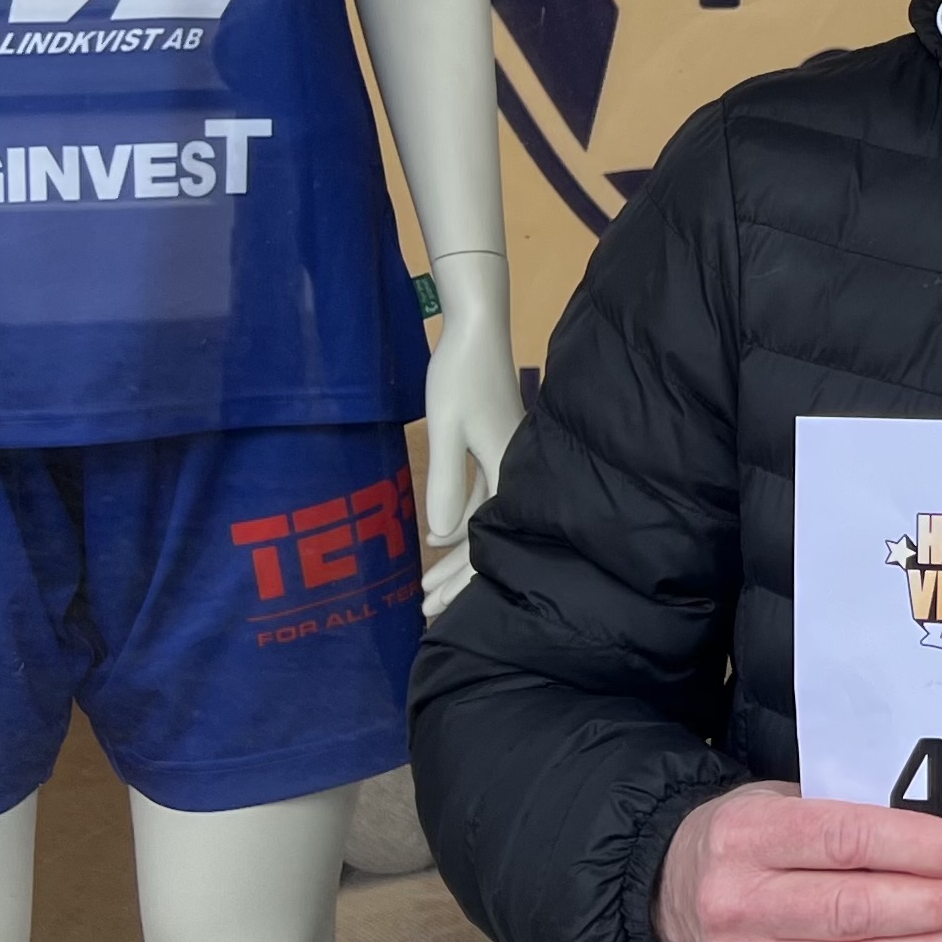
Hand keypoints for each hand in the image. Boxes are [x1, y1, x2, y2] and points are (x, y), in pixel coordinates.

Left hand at [415, 252, 521, 613]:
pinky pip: (483, 499)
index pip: (488, 539)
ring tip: (429, 585)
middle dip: (459, 577)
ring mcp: (507, 460)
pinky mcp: (497, 449)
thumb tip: (437, 536)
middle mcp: (514, 470)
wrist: (477, 331)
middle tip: (427, 610)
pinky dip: (463, 523)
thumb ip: (445, 481)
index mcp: (509, 469)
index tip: (436, 605)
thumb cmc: (461, 376)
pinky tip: (443, 536)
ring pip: (486, 520)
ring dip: (457, 552)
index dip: (462, 575)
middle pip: (490, 537)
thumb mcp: (447, 427)